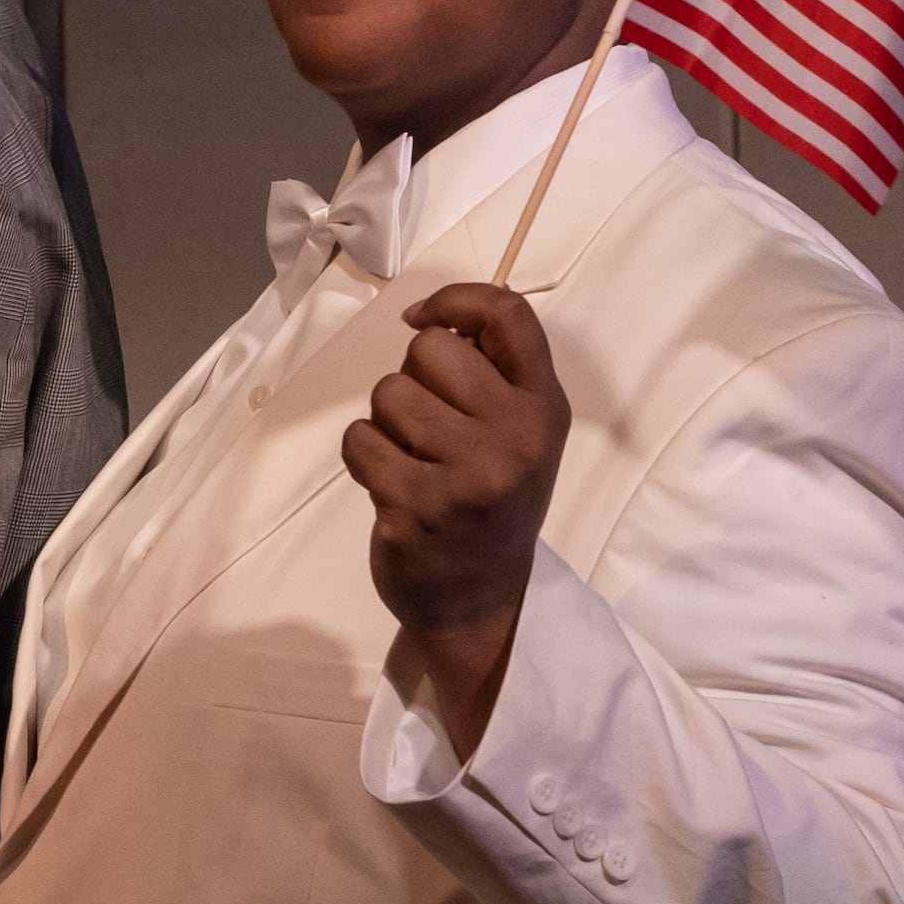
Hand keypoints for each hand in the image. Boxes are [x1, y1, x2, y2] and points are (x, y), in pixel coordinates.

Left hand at [340, 281, 568, 751]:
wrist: (481, 604)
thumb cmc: (491, 504)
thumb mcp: (518, 435)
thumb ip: (492, 373)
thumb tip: (429, 315)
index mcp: (544, 410)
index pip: (510, 316)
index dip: (458, 299)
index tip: (424, 318)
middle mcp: (515, 438)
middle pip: (430, 349)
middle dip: (414, 379)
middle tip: (429, 430)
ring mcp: (466, 475)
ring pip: (388, 394)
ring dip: (386, 424)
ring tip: (414, 463)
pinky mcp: (414, 507)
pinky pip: (359, 440)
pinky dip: (363, 458)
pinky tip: (392, 488)